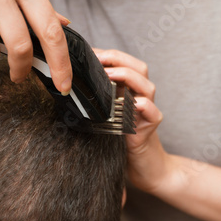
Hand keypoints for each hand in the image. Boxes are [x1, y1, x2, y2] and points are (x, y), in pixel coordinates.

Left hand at [94, 49, 169, 192]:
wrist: (142, 167)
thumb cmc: (119, 141)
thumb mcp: (103, 117)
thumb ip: (95, 101)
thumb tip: (68, 86)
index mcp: (129, 91)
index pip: (124, 63)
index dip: (108, 55)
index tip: (89, 53)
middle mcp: (141, 97)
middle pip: (139, 68)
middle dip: (118, 59)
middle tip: (99, 59)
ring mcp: (148, 111)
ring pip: (147, 86)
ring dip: (129, 77)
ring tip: (110, 74)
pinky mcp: (152, 127)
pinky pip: (152, 111)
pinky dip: (142, 105)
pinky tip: (131, 104)